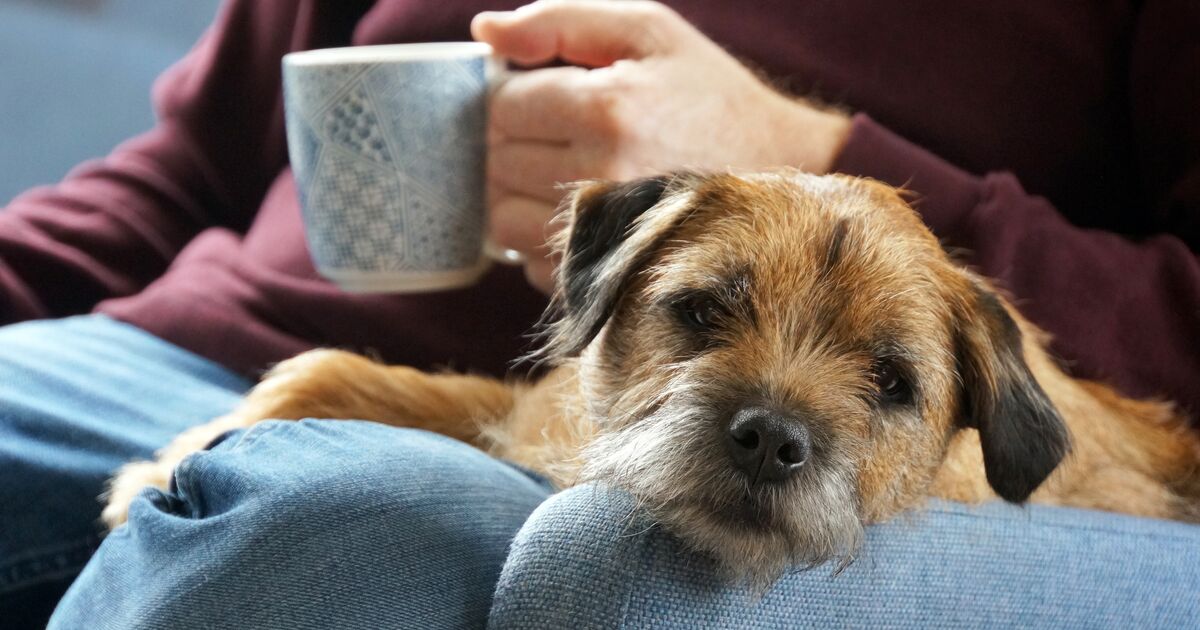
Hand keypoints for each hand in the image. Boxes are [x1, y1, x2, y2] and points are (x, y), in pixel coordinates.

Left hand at [473, 0, 850, 293]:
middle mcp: (601, 175)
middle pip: (496, 162)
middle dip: (513, 144)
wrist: (781, 172)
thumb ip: (559, 20)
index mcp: (607, 108)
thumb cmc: (709, 95)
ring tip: (564, 174)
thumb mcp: (648, 32)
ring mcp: (604, 235)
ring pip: (502, 217)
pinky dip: (541, 240)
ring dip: (518, 196)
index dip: (514, 97)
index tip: (548, 98)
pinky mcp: (607, 278)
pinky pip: (531, 262)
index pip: (501, 105)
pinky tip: (581, 214)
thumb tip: (483, 31)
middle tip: (559, 135)